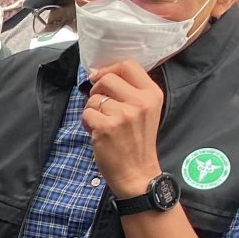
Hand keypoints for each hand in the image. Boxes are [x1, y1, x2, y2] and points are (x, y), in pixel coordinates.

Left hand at [83, 60, 165, 197]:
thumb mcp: (145, 111)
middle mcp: (140, 101)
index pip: (128, 65)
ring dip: (91, 110)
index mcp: (152, 94)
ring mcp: (123, 114)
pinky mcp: (106, 127)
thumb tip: (101, 75)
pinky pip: (86, 114)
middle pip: (107, 79)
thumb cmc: (137, 141)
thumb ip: (130, 92)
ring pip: (93, 98)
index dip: (109, 69)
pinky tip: (96, 132)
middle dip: (96, 90)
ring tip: (102, 123)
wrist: (137, 171)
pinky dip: (86, 123)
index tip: (99, 77)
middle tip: (99, 104)